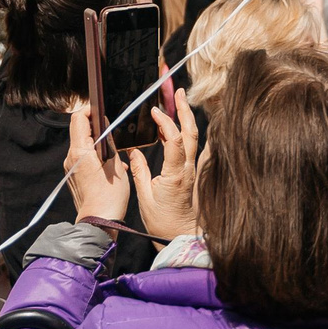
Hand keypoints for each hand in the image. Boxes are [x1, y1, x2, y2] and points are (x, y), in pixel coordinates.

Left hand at [63, 103, 129, 223]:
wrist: (98, 221)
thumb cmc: (110, 195)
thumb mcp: (115, 164)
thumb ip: (108, 141)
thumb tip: (104, 123)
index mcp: (80, 151)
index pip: (79, 119)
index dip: (90, 110)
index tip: (101, 108)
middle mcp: (71, 157)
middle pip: (79, 130)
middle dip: (94, 125)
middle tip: (111, 128)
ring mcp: (70, 167)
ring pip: (81, 144)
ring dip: (95, 141)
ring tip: (112, 150)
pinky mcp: (73, 176)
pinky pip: (81, 157)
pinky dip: (93, 154)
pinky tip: (107, 163)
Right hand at [130, 99, 198, 238]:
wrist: (181, 236)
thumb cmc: (163, 222)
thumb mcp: (145, 198)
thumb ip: (139, 172)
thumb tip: (133, 151)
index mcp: (175, 174)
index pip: (173, 141)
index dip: (165, 123)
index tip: (154, 111)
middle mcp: (188, 169)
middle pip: (190, 133)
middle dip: (184, 110)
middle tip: (177, 91)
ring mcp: (193, 170)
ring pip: (194, 138)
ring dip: (186, 118)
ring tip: (178, 100)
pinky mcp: (192, 172)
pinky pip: (192, 147)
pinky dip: (186, 132)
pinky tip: (179, 126)